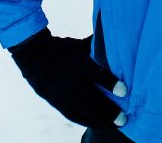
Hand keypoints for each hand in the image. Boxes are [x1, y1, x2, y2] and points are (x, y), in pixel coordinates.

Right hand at [9, 28, 127, 127]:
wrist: (37, 60)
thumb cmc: (64, 51)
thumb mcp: (80, 45)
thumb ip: (98, 46)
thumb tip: (116, 36)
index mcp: (81, 66)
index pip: (99, 76)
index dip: (112, 85)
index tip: (124, 91)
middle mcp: (75, 84)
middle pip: (96, 101)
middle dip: (112, 111)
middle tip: (125, 119)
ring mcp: (67, 96)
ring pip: (88, 112)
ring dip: (104, 120)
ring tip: (118, 124)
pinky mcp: (61, 105)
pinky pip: (78, 117)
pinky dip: (90, 122)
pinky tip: (101, 125)